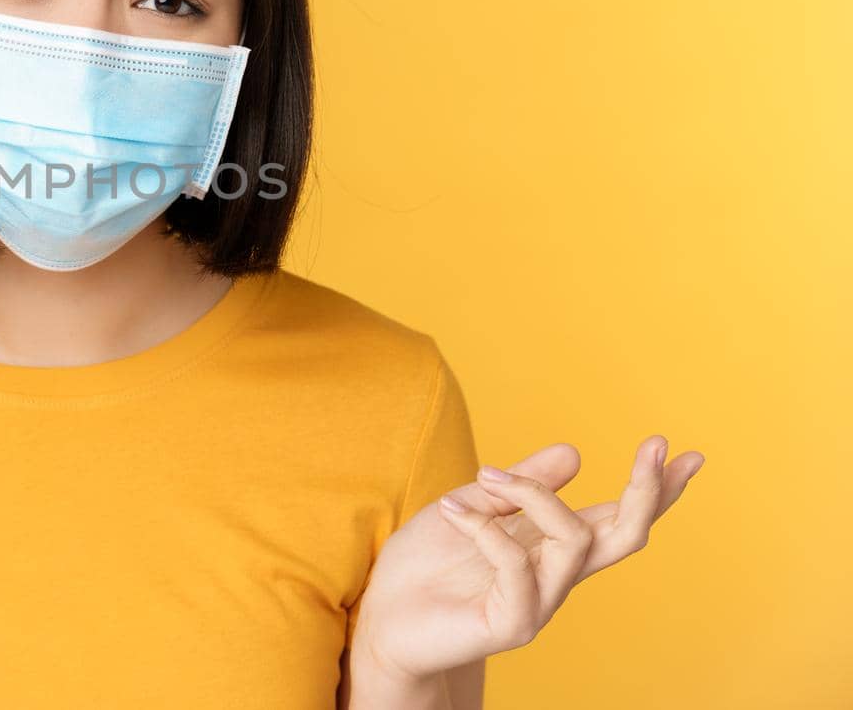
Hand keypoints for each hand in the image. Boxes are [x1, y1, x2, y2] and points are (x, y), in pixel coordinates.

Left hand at [351, 435, 704, 683]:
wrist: (385, 617)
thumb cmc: (427, 566)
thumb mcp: (473, 506)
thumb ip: (521, 485)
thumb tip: (575, 452)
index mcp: (551, 546)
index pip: (617, 517)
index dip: (656, 490)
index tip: (686, 453)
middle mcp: (556, 575)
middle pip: (625, 536)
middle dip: (647, 491)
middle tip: (655, 446)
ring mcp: (539, 602)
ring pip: (576, 542)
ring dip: (536, 495)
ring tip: (487, 475)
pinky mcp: (510, 624)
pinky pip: (516, 566)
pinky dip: (485, 528)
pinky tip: (453, 511)